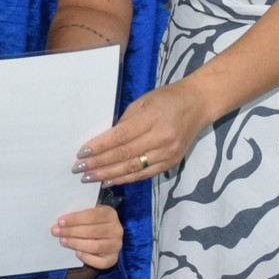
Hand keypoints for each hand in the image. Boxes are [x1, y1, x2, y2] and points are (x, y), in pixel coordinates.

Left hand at [52, 204, 121, 269]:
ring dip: (76, 244)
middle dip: (72, 231)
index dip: (75, 219)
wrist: (107, 235)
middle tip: (57, 232)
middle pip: (92, 231)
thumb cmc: (94, 222)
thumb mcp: (90, 214)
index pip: (92, 216)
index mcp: (110, 214)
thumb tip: (61, 222)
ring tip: (63, 241)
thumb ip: (79, 216)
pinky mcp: (113, 258)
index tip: (60, 221)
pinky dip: (88, 258)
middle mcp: (116, 229)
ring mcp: (116, 245)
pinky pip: (101, 262)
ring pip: (95, 246)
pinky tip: (77, 253)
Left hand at [76, 83, 208, 186]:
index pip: (120, 137)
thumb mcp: (143, 101)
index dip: (99, 147)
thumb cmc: (167, 98)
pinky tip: (110, 180)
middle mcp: (161, 138)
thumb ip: (124, 121)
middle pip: (124, 155)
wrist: (199, 104)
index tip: (81, 154)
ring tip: (89, 178)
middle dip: (98, 164)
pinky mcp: (172, 163)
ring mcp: (168, 153)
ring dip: (108, 174)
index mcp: (152, 118)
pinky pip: (144, 174)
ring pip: (133, 168)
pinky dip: (126, 179)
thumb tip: (103, 141)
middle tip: (79, 170)